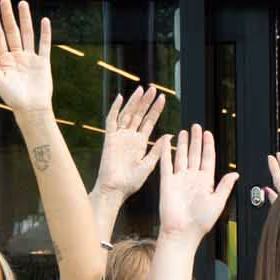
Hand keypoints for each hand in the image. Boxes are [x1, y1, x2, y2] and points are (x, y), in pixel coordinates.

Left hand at [0, 0, 56, 117]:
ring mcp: (29, 57)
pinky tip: (44, 21)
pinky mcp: (42, 62)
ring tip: (22, 4)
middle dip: (7, 15)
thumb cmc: (12, 97)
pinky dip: (45, 33)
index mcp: (2, 59)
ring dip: (25, 19)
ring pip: (27, 33)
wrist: (31, 108)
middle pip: (11, 31)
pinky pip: (44, 44)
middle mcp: (15, 55)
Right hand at [92, 82, 165, 198]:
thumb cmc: (131, 182)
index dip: (156, 110)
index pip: (149, 122)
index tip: (163, 98)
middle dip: (146, 102)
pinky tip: (120, 97)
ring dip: (134, 102)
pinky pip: (111, 121)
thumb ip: (158, 150)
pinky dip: (115, 109)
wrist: (115, 190)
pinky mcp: (110, 139)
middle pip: (139, 115)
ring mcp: (120, 137)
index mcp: (140, 143)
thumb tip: (170, 135)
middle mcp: (130, 137)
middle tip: (153, 88)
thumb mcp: (149, 165)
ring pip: (127, 114)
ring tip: (141, 89)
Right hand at [151, 129, 235, 250]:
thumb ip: (225, 186)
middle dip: (196, 140)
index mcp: (206, 182)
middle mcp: (192, 179)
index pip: (208, 159)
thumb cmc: (200, 222)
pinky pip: (166, 163)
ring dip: (184, 144)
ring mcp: (179, 179)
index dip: (208, 145)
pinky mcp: (167, 182)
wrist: (182, 232)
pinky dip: (166, 152)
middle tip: (197, 126)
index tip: (208, 134)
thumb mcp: (218, 202)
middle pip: (195, 154)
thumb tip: (235, 174)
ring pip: (182, 156)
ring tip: (185, 131)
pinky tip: (167, 142)